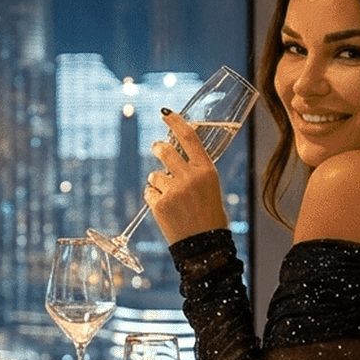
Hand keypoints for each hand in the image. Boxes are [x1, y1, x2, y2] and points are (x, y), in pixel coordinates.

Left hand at [144, 110, 229, 243]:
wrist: (204, 246)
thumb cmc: (209, 215)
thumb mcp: (210, 188)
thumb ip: (195, 170)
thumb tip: (177, 151)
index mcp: (207, 170)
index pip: (189, 138)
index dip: (175, 122)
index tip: (165, 113)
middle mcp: (190, 177)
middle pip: (165, 150)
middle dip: (158, 148)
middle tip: (157, 148)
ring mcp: (173, 190)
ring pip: (154, 174)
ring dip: (158, 182)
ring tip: (171, 198)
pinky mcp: (160, 204)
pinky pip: (149, 192)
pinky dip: (154, 199)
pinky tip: (167, 210)